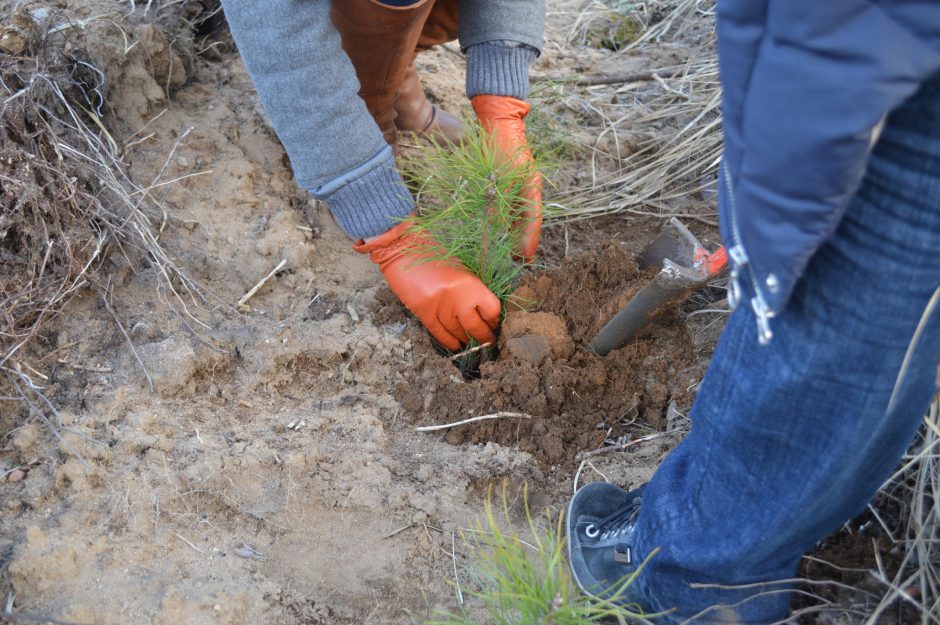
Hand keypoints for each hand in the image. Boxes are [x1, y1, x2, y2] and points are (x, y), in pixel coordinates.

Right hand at [354, 220, 500, 350]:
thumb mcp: (461, 266)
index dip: (494, 319)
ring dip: (466, 339)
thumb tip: (483, 308)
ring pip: (458, 332)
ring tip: (471, 342)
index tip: (493, 322)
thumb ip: (471, 286)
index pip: (492, 309)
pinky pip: (439, 332)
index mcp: (471, 283)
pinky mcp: (423, 312)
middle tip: (488, 341)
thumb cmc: (433, 252)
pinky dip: (448, 341)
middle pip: (476, 326)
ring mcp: (440, 307)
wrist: (404, 247)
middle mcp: (458, 298)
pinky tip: (455, 346)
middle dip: (484, 336)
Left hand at [471, 95, 541, 262]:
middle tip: (516, 262)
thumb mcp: (499, 174)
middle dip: (520, 242)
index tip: (525, 259)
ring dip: (510, 234)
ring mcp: (516, 187)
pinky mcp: (505, 184)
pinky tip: (494, 233)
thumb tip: (490, 226)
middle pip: (524, 222)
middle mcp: (525, 190)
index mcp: (531, 188)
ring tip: (506, 254)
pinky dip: (500, 221)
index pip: (533, 220)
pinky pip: (504, 208)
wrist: (498, 120)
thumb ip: (496, 201)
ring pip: (514, 216)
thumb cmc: (502, 144)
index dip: (529, 241)